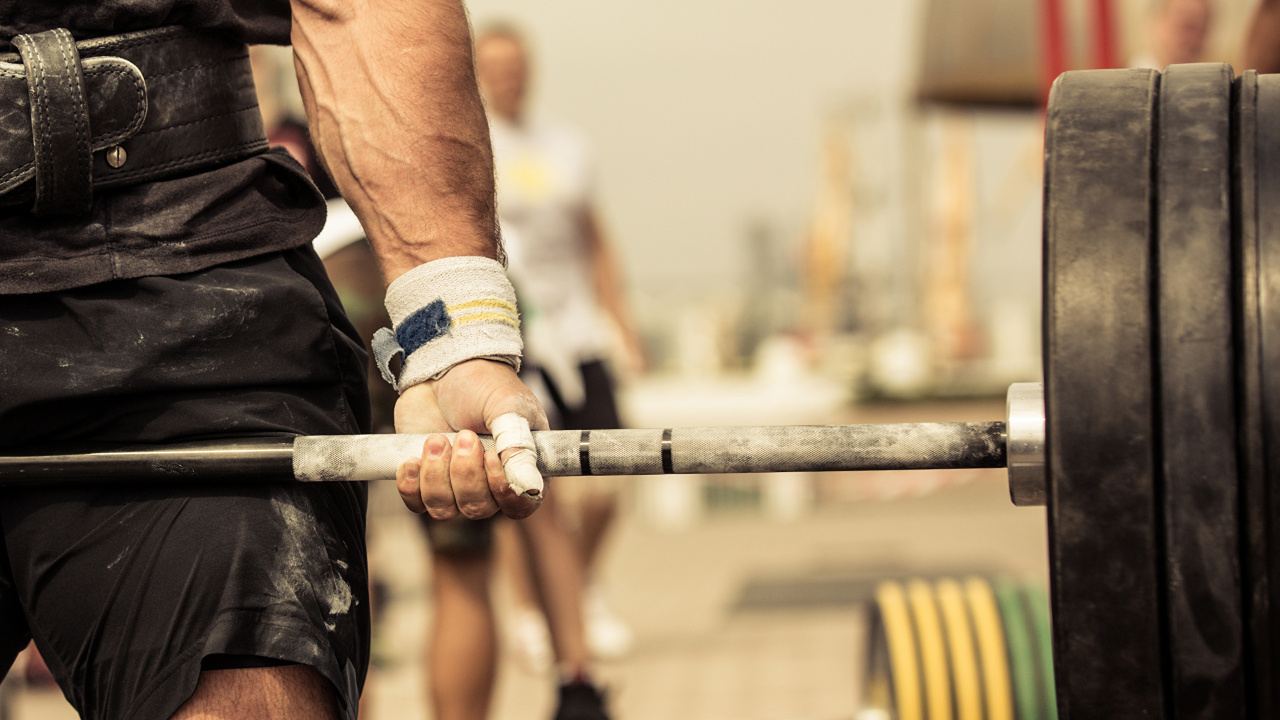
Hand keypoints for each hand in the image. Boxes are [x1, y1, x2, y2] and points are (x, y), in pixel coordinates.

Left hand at [393, 359, 548, 519]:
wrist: (444, 369)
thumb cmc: (485, 384)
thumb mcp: (507, 410)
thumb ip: (518, 447)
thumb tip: (531, 488)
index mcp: (521, 468)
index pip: (520, 506)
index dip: (503, 493)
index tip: (490, 459)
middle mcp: (491, 483)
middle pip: (478, 508)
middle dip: (464, 473)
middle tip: (463, 434)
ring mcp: (457, 484)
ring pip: (445, 509)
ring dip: (436, 475)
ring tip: (437, 439)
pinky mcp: (426, 479)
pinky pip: (417, 503)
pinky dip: (412, 484)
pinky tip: (412, 458)